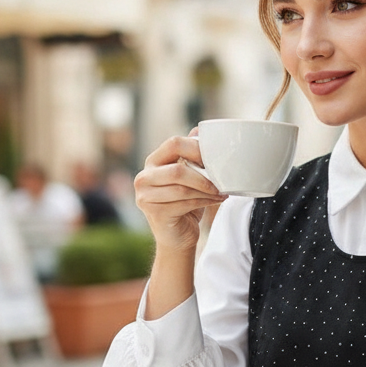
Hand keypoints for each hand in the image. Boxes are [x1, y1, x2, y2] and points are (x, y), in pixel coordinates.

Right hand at [134, 132, 226, 253]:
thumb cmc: (184, 204)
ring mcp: (145, 196)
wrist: (176, 236)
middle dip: (204, 176)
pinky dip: (204, 201)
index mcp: (153, 162)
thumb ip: (191, 155)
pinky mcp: (153, 212)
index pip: (173, 144)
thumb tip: (201, 129)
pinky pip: (184, 203)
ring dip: (207, 191)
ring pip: (182, 189)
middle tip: (221, 181)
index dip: (196, 148)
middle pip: (178, 169)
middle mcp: (144, 177)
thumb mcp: (190, 176)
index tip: (214, 158)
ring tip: (221, 192)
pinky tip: (216, 201)